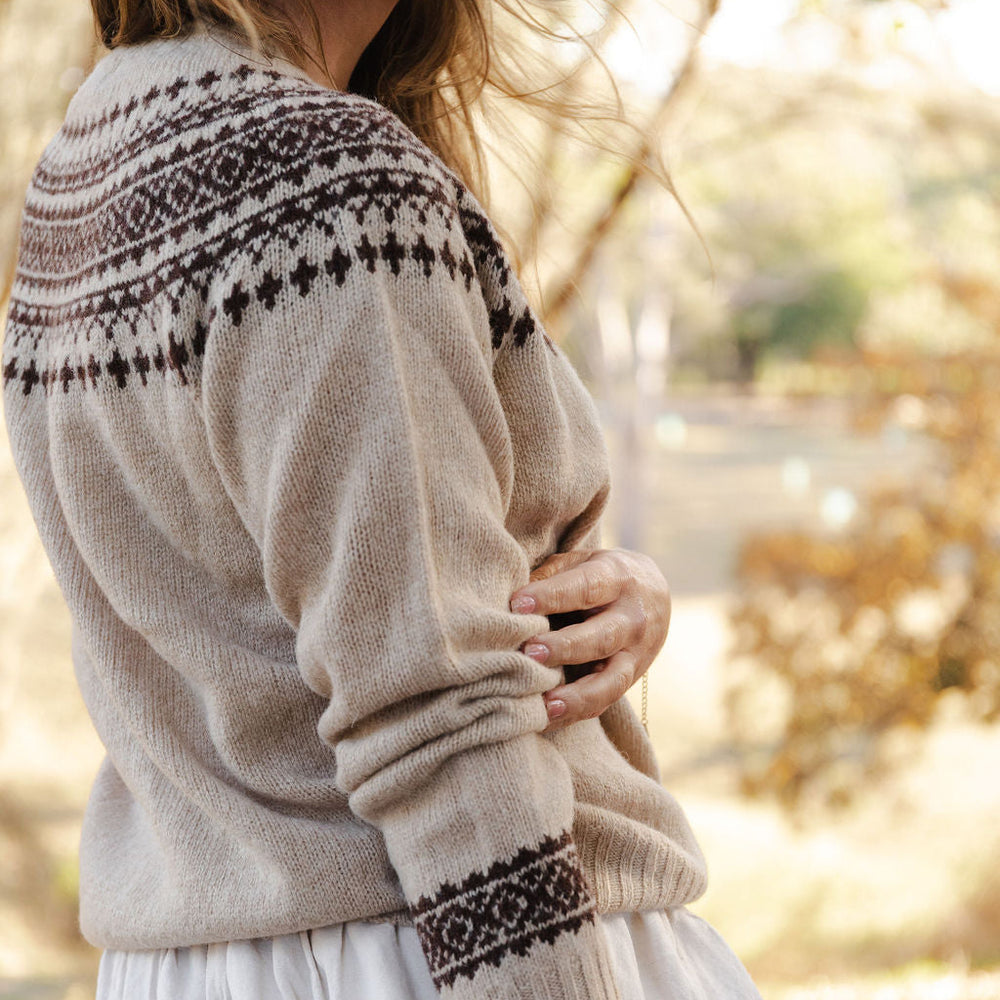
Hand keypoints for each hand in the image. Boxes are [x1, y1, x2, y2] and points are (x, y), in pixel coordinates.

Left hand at [509, 548, 670, 732]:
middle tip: (530, 652)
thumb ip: (549, 576)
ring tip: (545, 704)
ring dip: (578, 695)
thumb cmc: (598, 576)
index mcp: (617, 578)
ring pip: (612, 680)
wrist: (652, 595)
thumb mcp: (580, 562)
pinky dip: (577, 713)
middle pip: (602, 637)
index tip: (517, 604)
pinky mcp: (631, 679)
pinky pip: (606, 702)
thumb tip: (513, 601)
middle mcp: (633, 617)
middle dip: (565, 647)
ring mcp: (637, 653)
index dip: (552, 596)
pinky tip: (549, 720)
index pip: (585, 588)